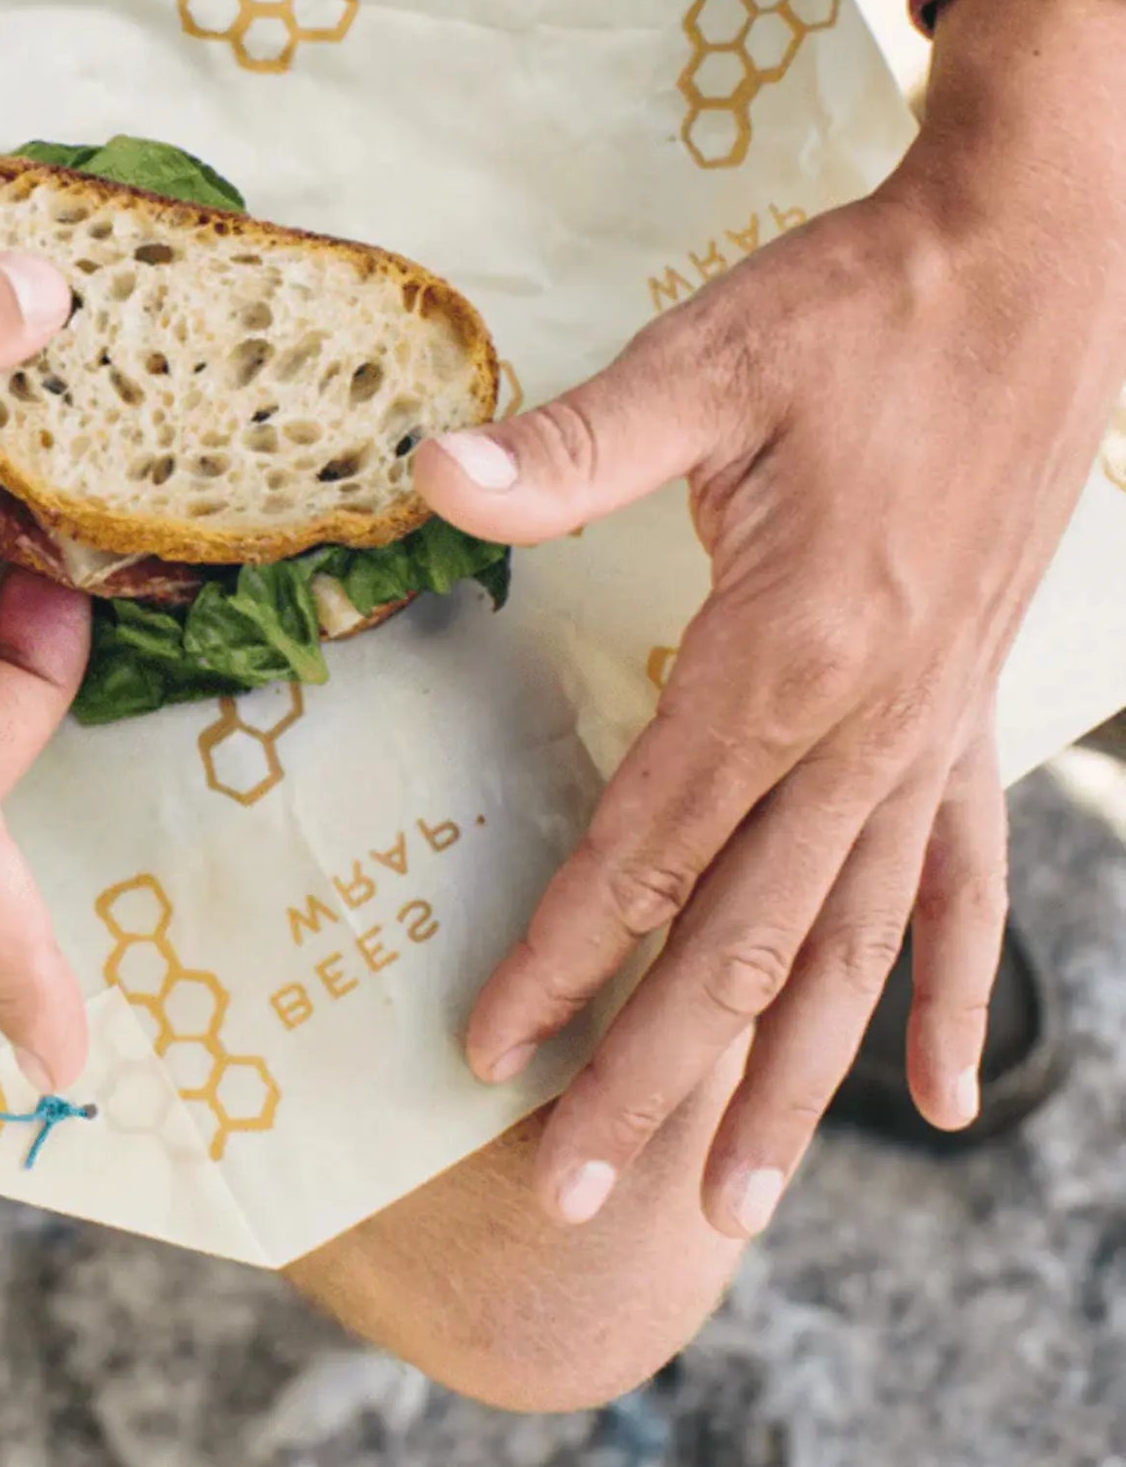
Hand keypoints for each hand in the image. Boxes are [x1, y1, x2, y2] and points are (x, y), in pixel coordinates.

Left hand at [418, 0, 1125, 1237]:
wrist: (1036, 264)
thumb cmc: (860, 312)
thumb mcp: (704, 364)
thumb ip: (571, 448)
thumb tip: (430, 476)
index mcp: (786, 652)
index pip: (648, 846)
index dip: (563, 957)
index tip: (493, 1053)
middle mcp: (866, 726)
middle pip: (741, 940)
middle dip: (651, 1074)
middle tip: (572, 1192)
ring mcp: (929, 731)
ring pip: (847, 947)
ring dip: (786, 1078)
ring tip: (728, 1202)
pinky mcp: (966, 708)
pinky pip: (958, 883)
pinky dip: (946, 989)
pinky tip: (948, 1092)